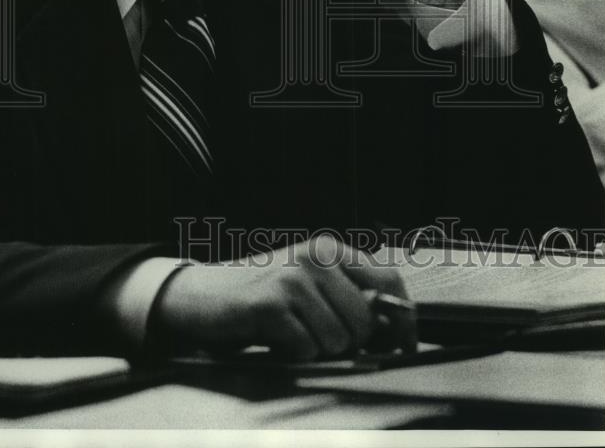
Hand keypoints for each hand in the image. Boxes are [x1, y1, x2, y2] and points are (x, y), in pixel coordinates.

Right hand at [150, 235, 416, 360]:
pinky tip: (274, 338)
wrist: (201, 294)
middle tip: (319, 338)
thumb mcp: (308, 284)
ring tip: (291, 333)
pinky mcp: (270, 304)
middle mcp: (315, 257)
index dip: (403, 318)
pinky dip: (292, 354)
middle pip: (366, 320)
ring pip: (338, 340)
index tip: (403, 345)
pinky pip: (306, 350)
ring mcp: (292, 279)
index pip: (388, 280)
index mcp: (329, 250)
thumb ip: (348, 296)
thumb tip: (394, 329)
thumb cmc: (260, 295)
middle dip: (351, 342)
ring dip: (316, 349)